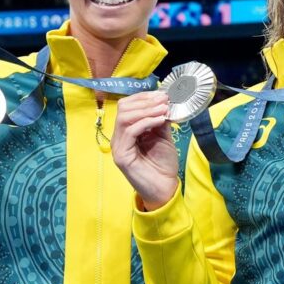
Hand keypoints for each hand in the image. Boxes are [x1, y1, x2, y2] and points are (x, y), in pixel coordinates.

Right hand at [112, 91, 178, 209]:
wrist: (164, 188)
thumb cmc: (163, 165)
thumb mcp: (164, 137)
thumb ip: (160, 121)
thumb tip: (163, 103)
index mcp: (128, 131)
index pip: (127, 106)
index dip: (144, 97)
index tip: (162, 94)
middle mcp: (119, 137)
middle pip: (123, 108)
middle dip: (145, 101)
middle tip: (164, 100)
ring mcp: (118, 146)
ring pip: (124, 117)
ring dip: (146, 110)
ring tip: (164, 108)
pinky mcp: (121, 155)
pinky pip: (131, 131)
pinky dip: (146, 121)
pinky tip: (161, 119)